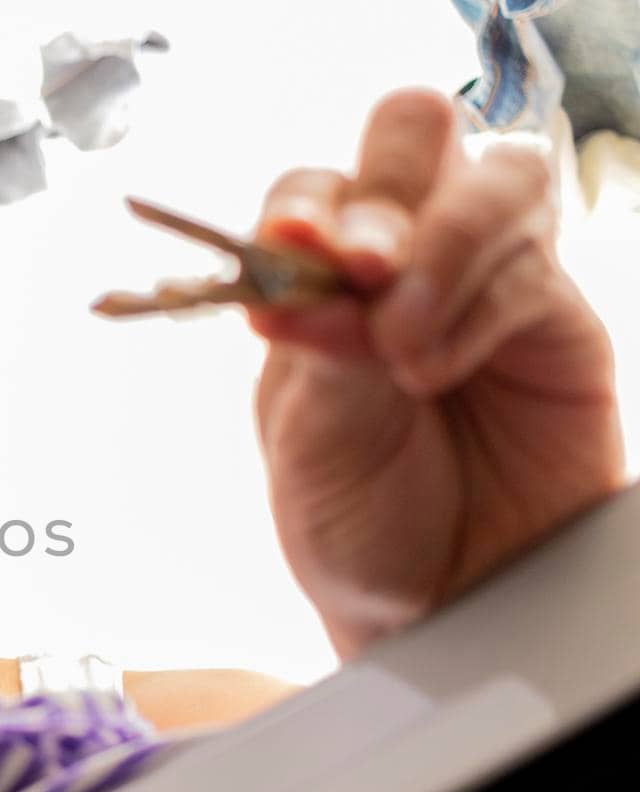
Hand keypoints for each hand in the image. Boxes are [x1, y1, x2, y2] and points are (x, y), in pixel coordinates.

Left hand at [249, 89, 625, 657]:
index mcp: (315, 281)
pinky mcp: (550, 317)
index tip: (295, 244)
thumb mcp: (312, 440)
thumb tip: (302, 263)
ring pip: (493, 179)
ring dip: (442, 248)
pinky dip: (480, 305)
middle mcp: (400, 260)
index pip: (313, 185)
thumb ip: (322, 346)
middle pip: (411, 135)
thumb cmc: (355, 522)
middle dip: (386, 190)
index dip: (307, 201)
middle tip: (361, 265)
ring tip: (401, 345)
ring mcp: (482, 278)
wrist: (433, 603)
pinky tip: (437, 368)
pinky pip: (533, 264)